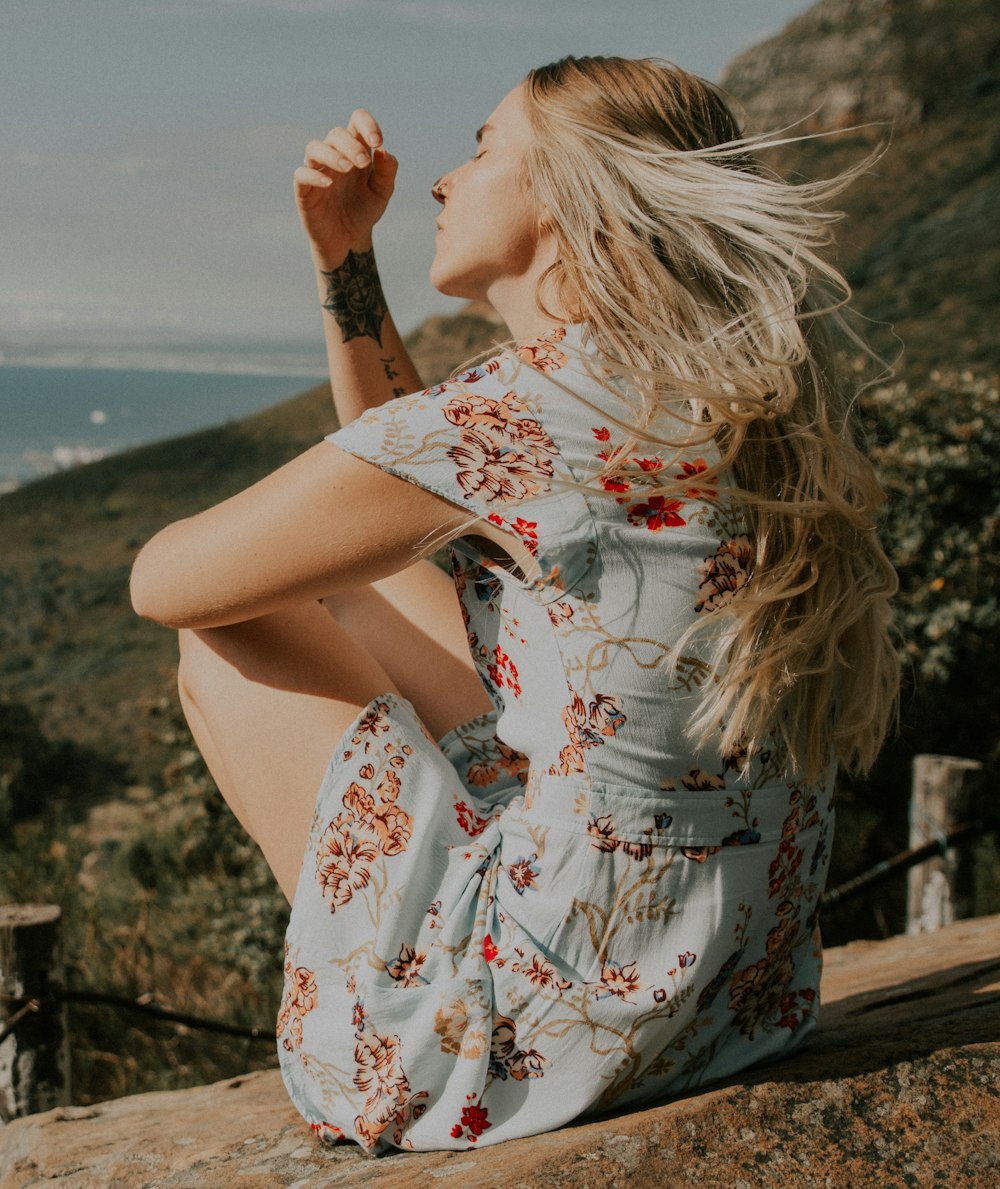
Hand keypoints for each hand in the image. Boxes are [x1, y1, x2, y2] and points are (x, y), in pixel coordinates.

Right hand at [294, 109, 398, 266]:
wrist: (348, 239)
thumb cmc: (363, 211)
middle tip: (364, 163)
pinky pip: (302, 174)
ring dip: (332, 154)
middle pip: (336, 134)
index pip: (357, 121)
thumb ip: (386, 172)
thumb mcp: (381, 194)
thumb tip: (383, 151)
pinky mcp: (304, 189)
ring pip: (315, 148)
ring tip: (347, 168)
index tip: (378, 141)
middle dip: (351, 145)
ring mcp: (317, 170)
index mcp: (355, 150)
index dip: (367, 125)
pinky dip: (314, 176)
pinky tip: (329, 184)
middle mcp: (334, 155)